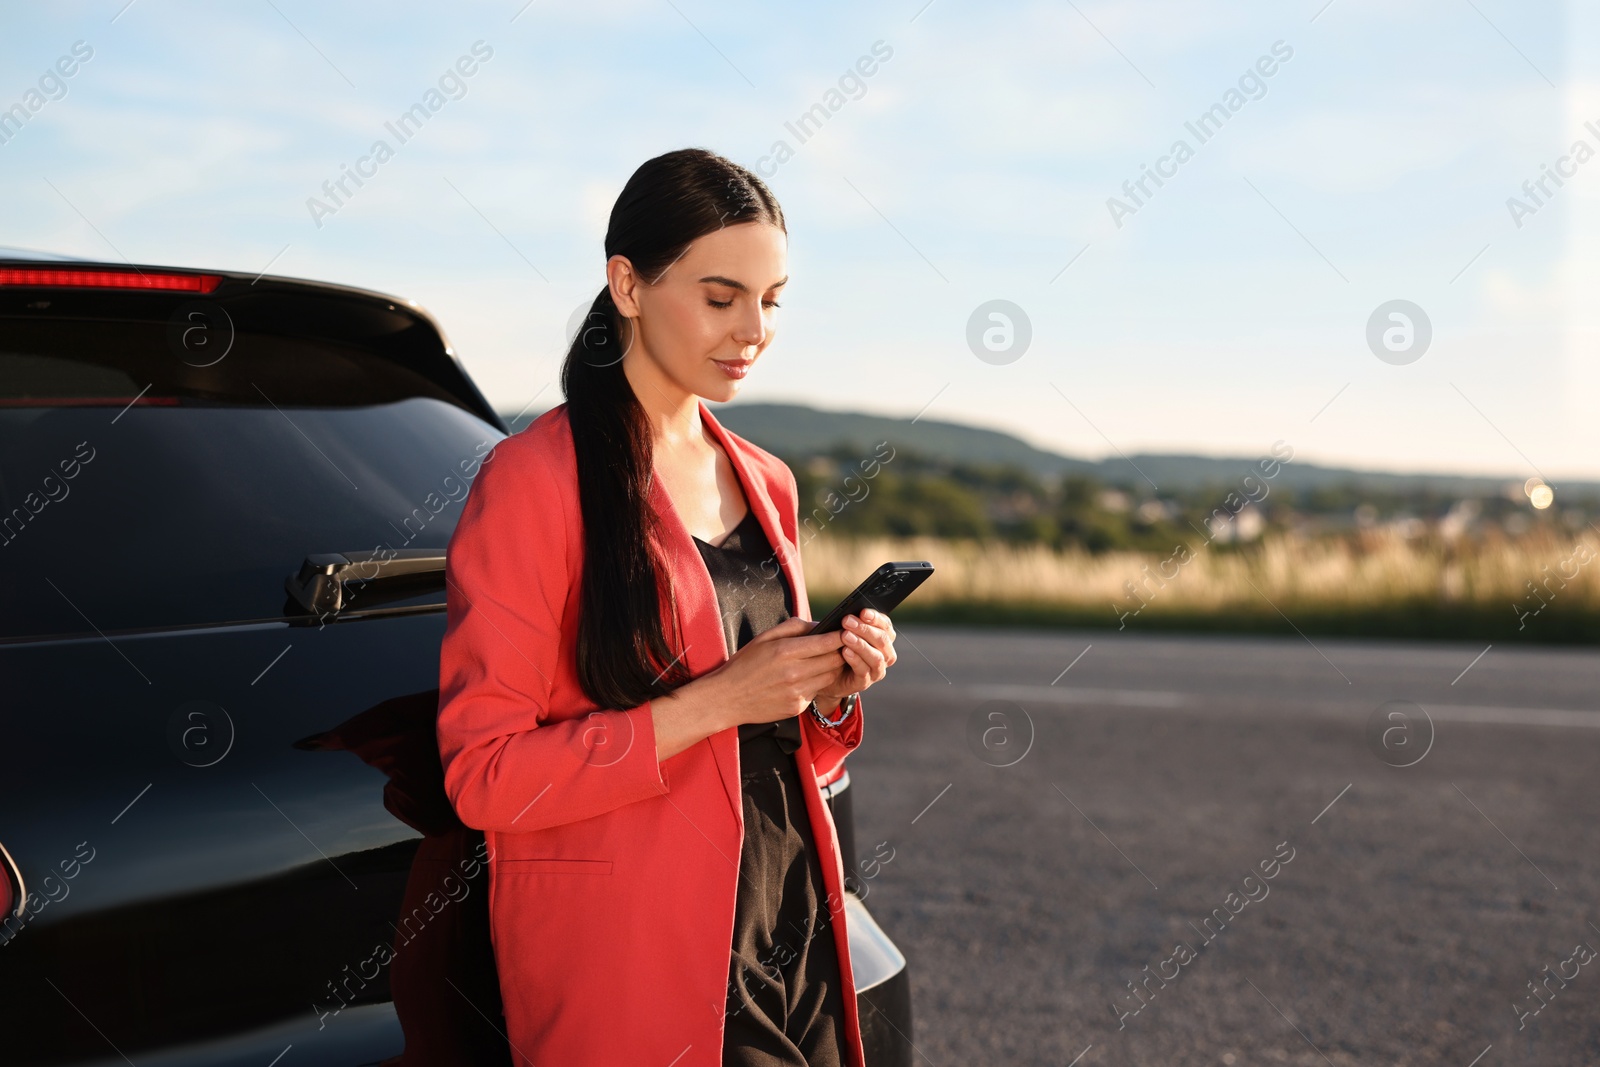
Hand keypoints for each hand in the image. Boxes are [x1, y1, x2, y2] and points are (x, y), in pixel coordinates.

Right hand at [699, 617, 846, 728]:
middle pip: (835, 661)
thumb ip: (794, 627)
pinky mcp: (797, 707)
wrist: (728, 698)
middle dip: (839, 652)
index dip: (840, 636)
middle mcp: (794, 673)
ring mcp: (797, 692)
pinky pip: (816, 692)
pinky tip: (802, 680)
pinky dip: (815, 684)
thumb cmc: (745, 664)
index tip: (845, 632)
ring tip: (819, 662)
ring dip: (829, 669)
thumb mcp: (765, 638)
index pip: (827, 643)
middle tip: (837, 647)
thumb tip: (819, 625)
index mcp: (786, 651)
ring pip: (830, 677)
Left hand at [814, 608, 895, 704]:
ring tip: (845, 636)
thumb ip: (850, 624)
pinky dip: (855, 660)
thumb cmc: (836, 648)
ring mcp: (877, 670)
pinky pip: (864, 671)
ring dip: (861, 644)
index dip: (875, 618)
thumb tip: (848, 614)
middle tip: (847, 620)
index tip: (863, 611)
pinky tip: (845, 652)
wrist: (825, 675)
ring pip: (876, 657)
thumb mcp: (843, 633)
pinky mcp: (865, 682)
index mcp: (883, 638)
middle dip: (864, 629)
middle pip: (882, 640)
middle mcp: (885, 654)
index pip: (885, 625)